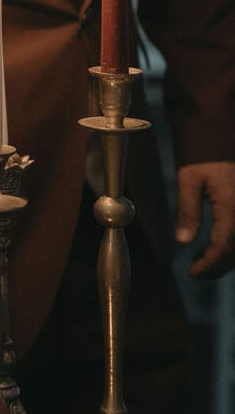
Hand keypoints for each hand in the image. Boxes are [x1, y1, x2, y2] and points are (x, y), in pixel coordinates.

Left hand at [175, 161, 234, 278]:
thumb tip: (183, 242)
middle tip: (196, 272)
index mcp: (232, 205)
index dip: (210, 264)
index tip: (193, 274)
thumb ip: (187, 211)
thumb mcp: (189, 179)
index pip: (225, 245)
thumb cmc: (203, 156)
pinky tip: (212, 247)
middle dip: (218, 266)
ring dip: (225, 258)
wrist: (220, 139)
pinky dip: (230, 246)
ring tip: (201, 261)